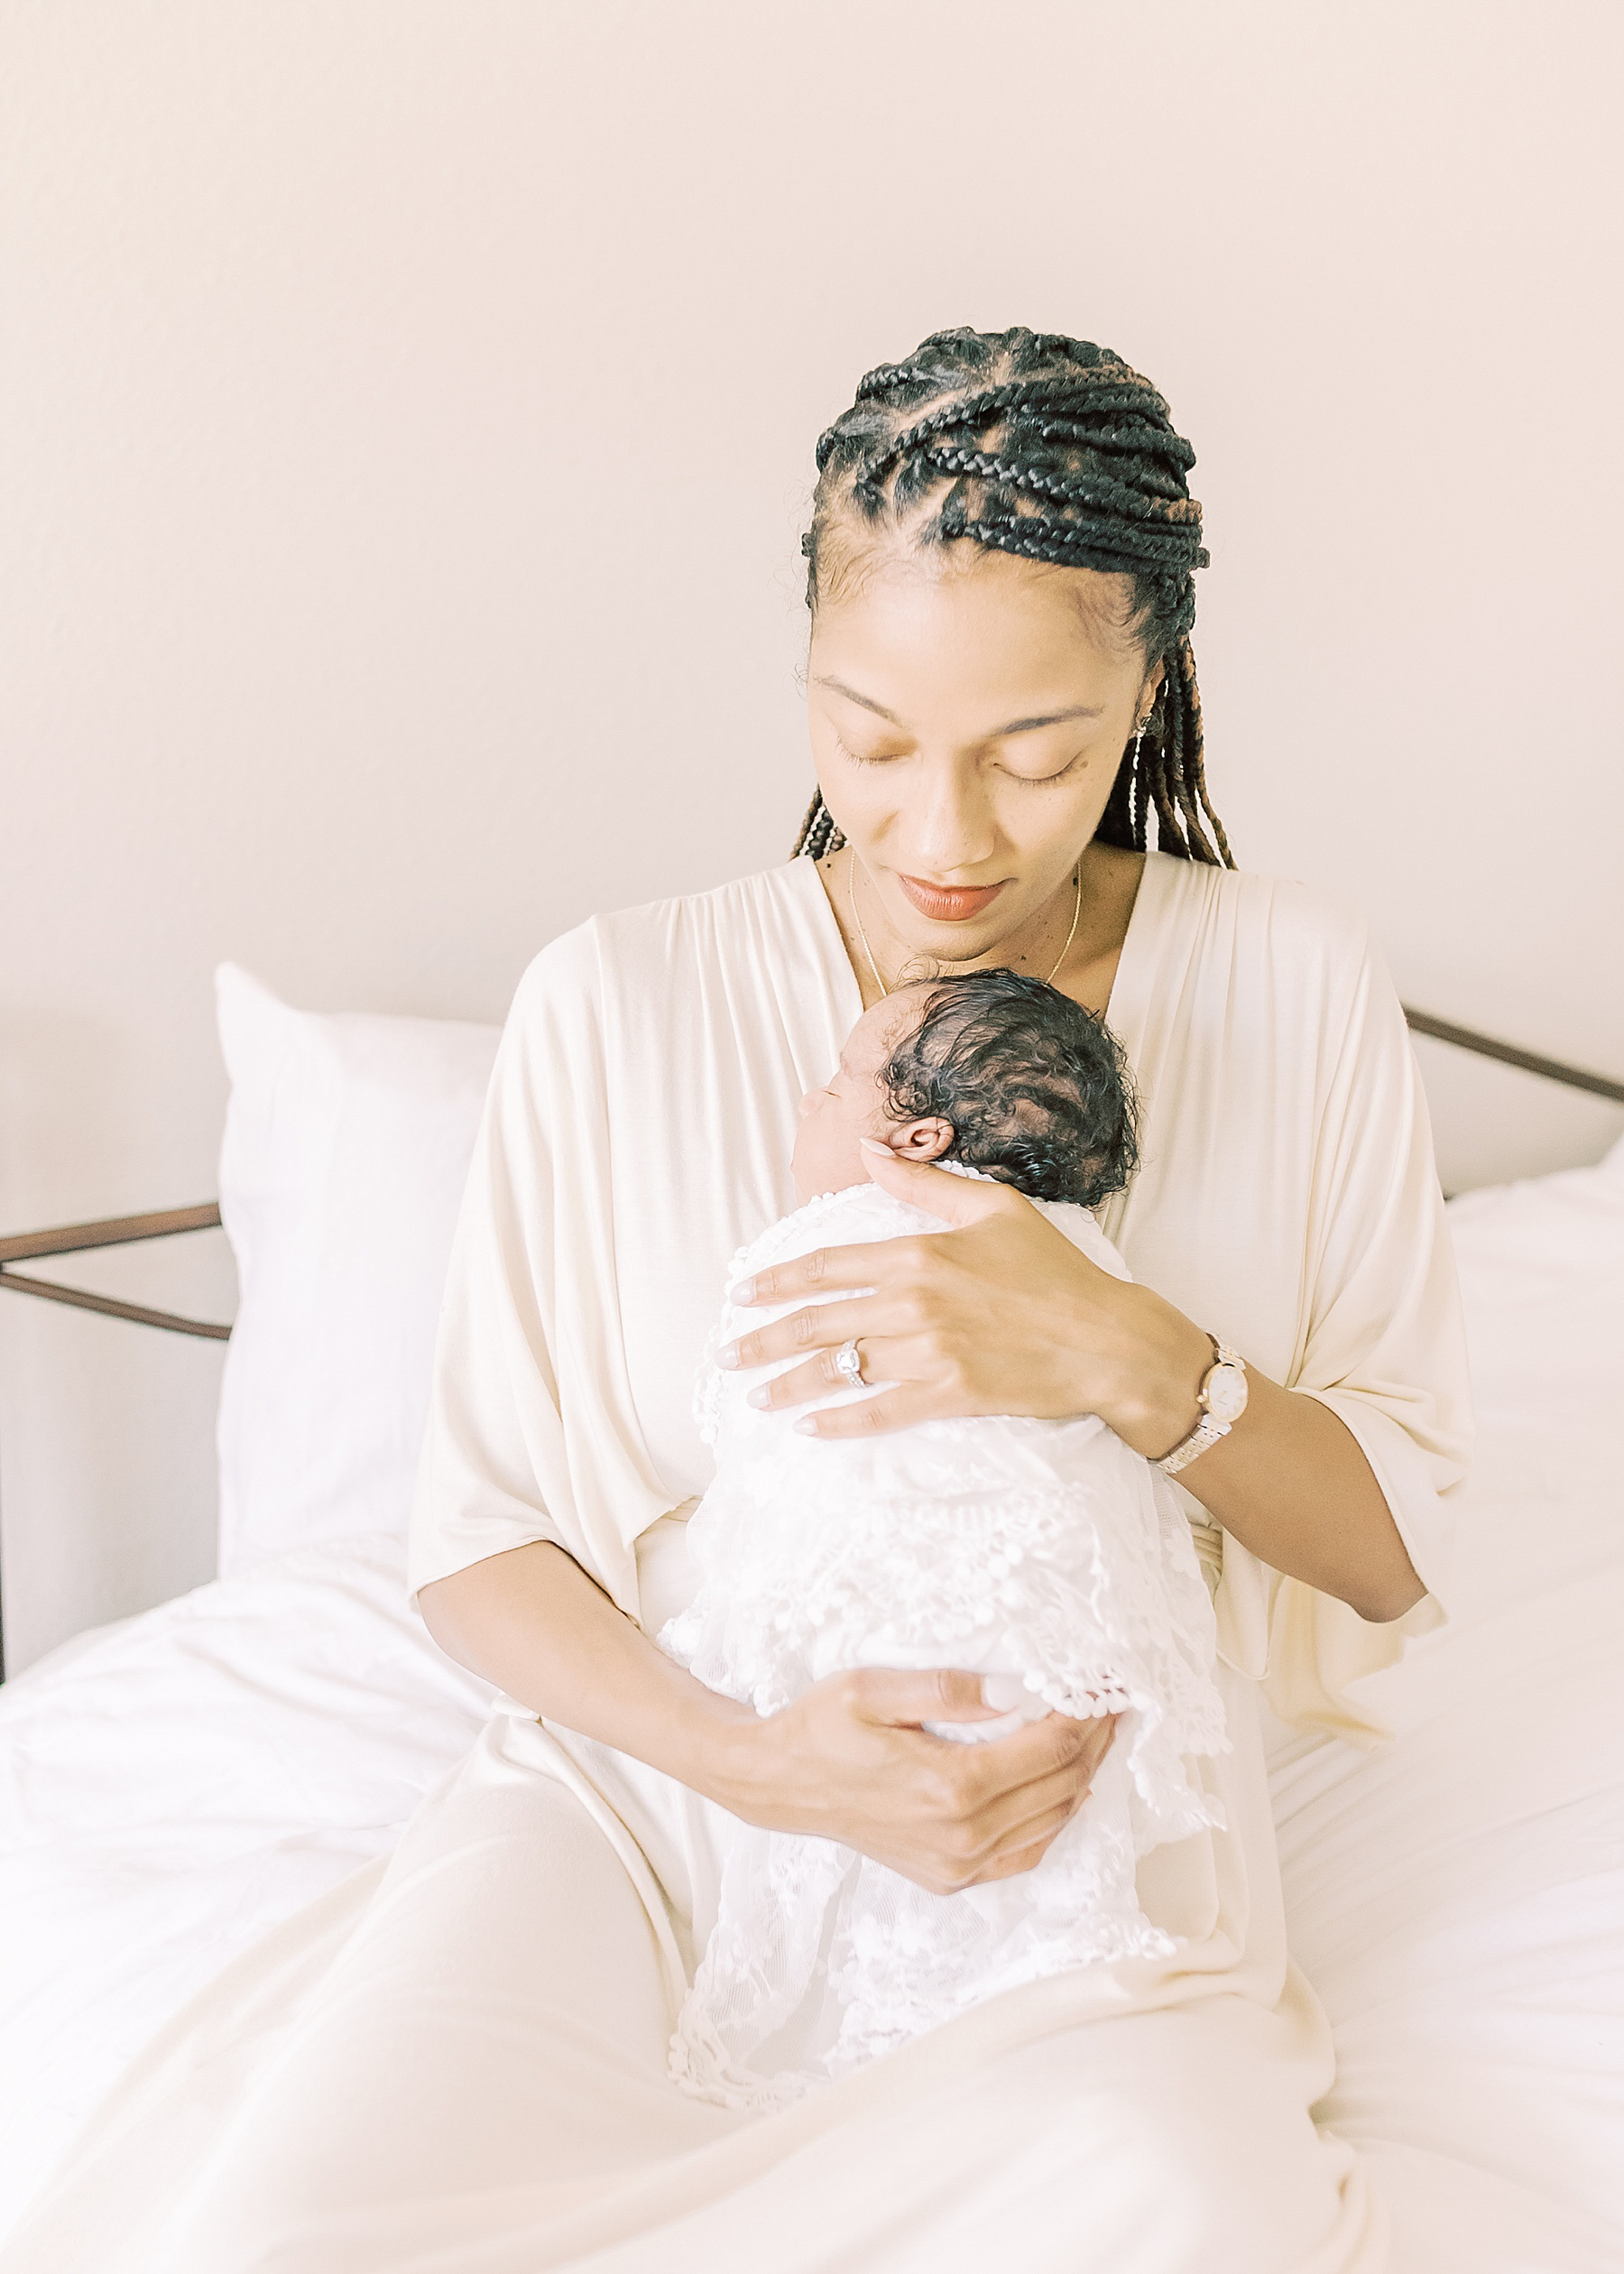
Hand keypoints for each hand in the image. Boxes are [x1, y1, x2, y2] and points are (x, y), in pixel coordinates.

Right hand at [707, 1665, 1118, 1894]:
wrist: (782, 1784)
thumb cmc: (823, 1727)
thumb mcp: (874, 1689)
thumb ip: (948, 1690)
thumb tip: (1016, 1689)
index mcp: (950, 1786)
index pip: (1049, 1750)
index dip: (1086, 1716)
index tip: (1105, 1685)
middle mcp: (962, 1835)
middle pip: (1061, 1786)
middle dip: (1096, 1742)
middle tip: (1114, 1704)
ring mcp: (957, 1864)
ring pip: (1051, 1823)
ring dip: (1083, 1778)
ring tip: (1098, 1737)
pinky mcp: (949, 1876)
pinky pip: (1024, 1855)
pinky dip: (1054, 1822)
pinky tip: (1065, 1793)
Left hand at [721, 1146, 1212, 1456]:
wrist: (1107, 1339)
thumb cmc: (1054, 1270)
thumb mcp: (992, 1207)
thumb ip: (923, 1181)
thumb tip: (869, 1149)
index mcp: (919, 1253)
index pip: (828, 1266)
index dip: (777, 1281)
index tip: (742, 1294)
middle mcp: (915, 1302)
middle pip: (818, 1322)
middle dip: (764, 1340)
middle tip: (728, 1353)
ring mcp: (931, 1352)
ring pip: (840, 1369)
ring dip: (790, 1386)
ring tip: (755, 1397)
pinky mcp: (951, 1395)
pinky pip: (880, 1412)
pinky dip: (839, 1422)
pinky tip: (809, 1429)